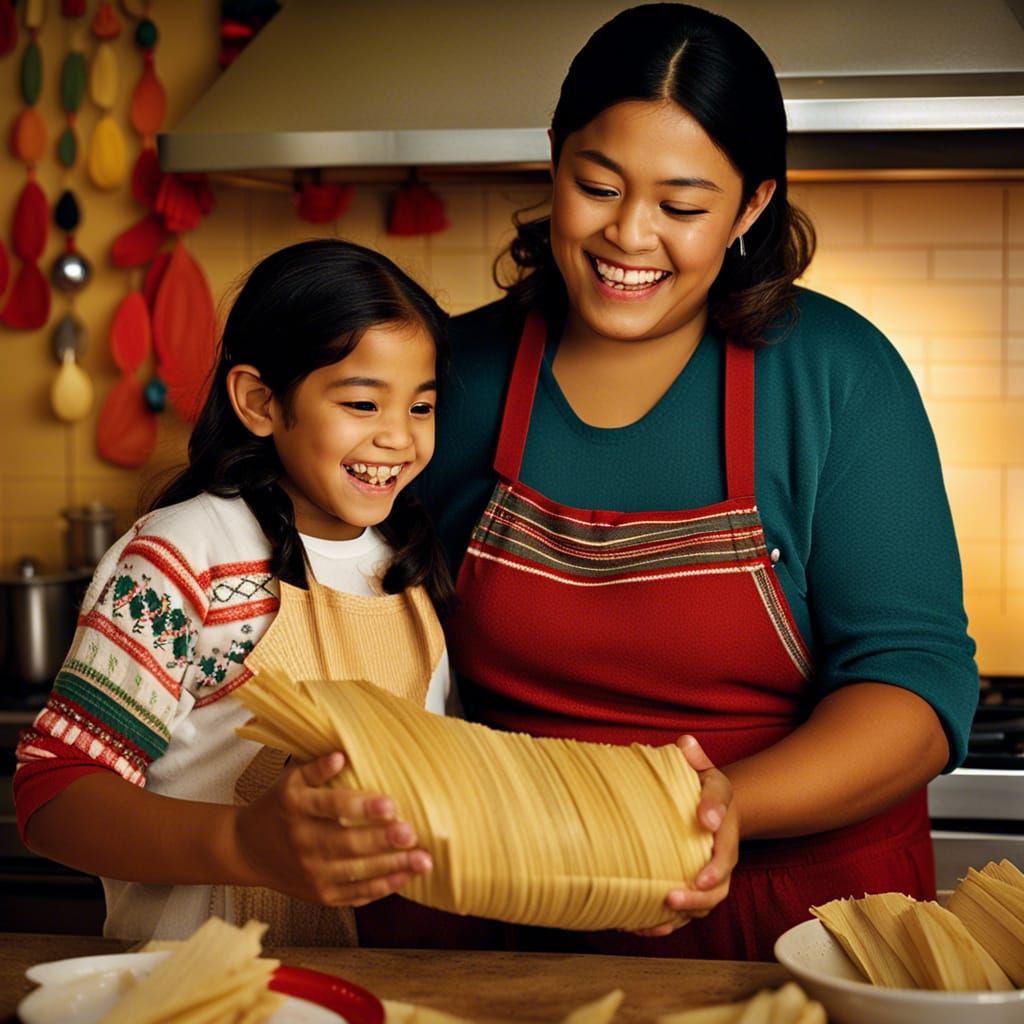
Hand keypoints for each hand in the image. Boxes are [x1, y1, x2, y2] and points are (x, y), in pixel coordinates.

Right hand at [234, 750, 431, 906]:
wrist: (248, 849)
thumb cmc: (279, 806)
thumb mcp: (291, 780)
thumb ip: (316, 767)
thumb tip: (342, 755)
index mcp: (295, 807)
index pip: (331, 807)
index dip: (361, 807)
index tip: (390, 804)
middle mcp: (302, 842)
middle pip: (347, 844)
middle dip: (382, 840)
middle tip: (411, 832)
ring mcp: (310, 873)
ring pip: (356, 873)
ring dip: (392, 867)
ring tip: (423, 859)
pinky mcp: (320, 895)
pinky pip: (355, 894)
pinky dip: (382, 887)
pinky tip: (406, 876)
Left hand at [632, 735, 737, 936]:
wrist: (712, 816)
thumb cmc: (702, 792)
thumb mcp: (703, 771)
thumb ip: (694, 758)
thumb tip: (686, 743)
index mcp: (724, 825)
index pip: (725, 831)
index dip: (716, 830)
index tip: (704, 824)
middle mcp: (722, 857)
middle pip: (720, 883)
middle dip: (700, 892)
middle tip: (674, 892)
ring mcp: (710, 879)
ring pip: (706, 905)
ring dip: (684, 912)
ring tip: (658, 912)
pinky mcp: (694, 892)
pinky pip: (687, 914)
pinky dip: (668, 924)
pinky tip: (644, 926)